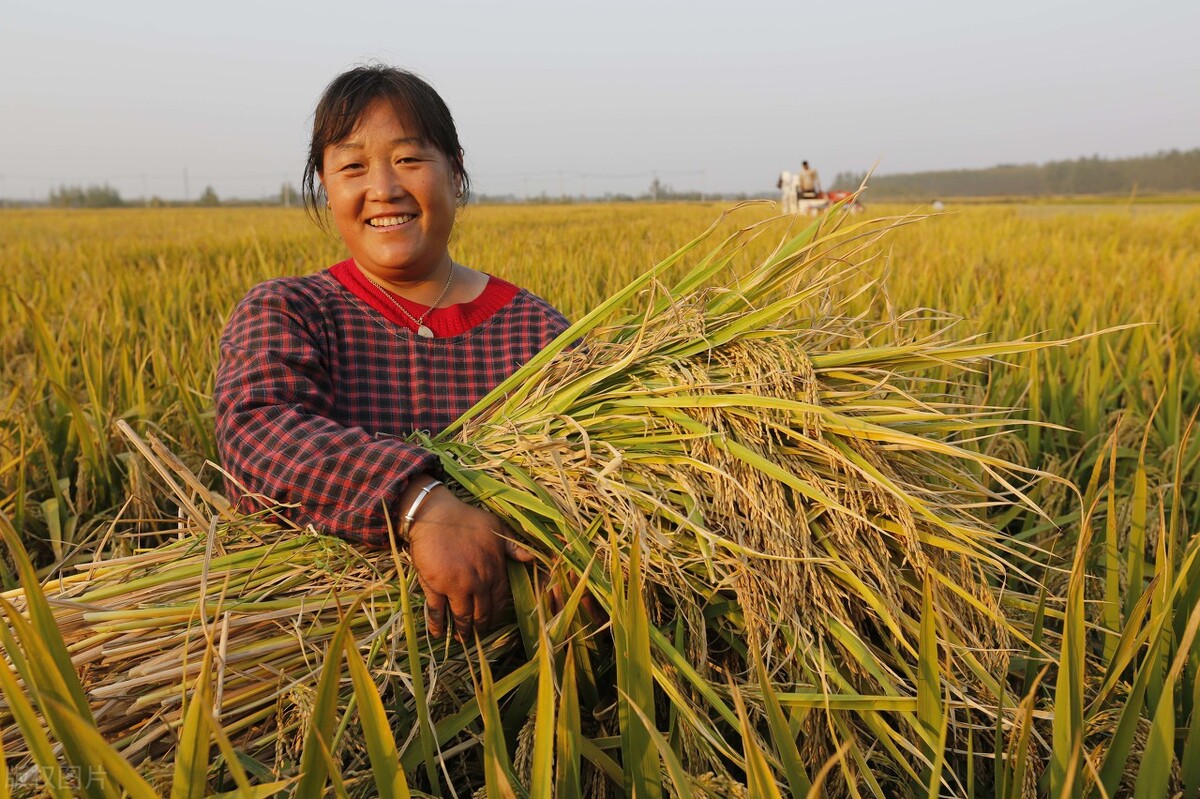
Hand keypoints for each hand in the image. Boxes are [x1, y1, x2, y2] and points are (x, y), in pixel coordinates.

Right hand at [403, 484, 534, 640]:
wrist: (435, 516)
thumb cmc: (466, 519)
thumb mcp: (496, 528)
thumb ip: (514, 546)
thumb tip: (533, 558)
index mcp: (494, 570)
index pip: (500, 601)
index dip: (496, 615)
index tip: (492, 622)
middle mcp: (478, 582)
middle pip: (482, 613)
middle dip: (480, 627)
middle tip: (477, 635)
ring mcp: (456, 586)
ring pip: (462, 616)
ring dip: (462, 631)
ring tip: (461, 639)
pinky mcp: (435, 586)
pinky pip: (438, 611)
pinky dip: (438, 625)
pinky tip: (438, 633)